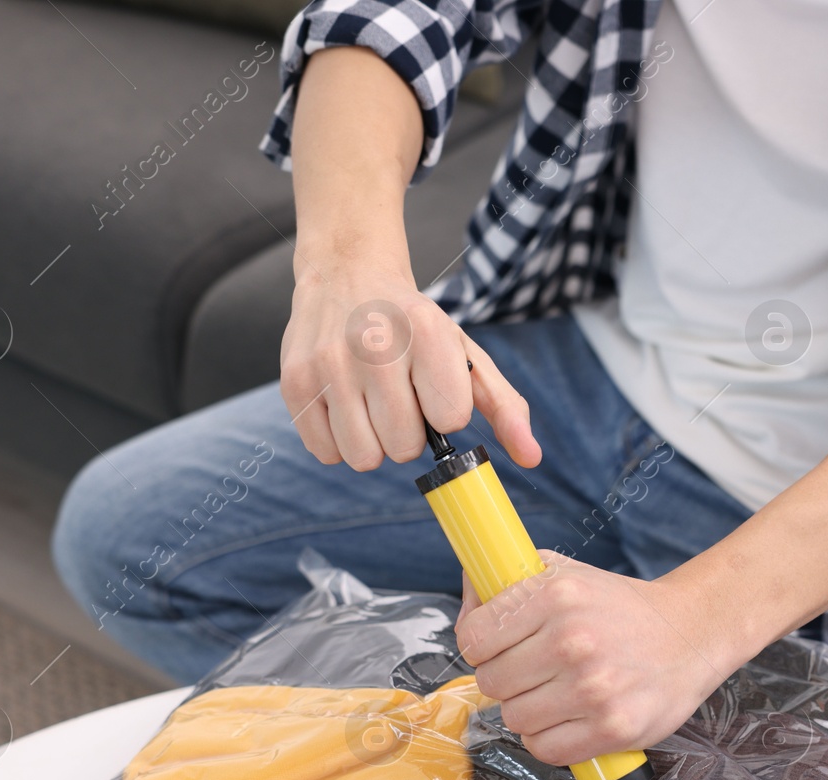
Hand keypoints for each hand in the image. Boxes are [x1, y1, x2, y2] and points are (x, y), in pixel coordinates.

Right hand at [279, 267, 540, 470]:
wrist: (347, 273)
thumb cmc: (413, 323)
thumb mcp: (465, 352)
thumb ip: (504, 406)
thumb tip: (532, 458)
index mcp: (426, 331)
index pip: (451, 419)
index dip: (447, 414)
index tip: (435, 389)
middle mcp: (374, 345)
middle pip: (404, 447)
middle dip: (408, 433)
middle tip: (400, 399)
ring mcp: (329, 364)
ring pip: (363, 457)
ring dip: (373, 442)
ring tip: (371, 404)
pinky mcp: (295, 381)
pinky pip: (326, 453)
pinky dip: (339, 440)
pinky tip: (344, 404)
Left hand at [454, 552, 735, 766]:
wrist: (689, 635)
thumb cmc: (619, 608)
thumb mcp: (567, 574)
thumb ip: (511, 578)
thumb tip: (469, 589)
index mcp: (557, 595)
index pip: (474, 638)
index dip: (479, 645)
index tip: (496, 647)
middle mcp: (572, 641)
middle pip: (490, 682)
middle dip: (505, 679)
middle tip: (532, 671)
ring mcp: (593, 688)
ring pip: (514, 718)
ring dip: (528, 710)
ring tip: (555, 693)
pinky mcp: (612, 728)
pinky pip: (545, 748)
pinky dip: (549, 738)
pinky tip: (569, 717)